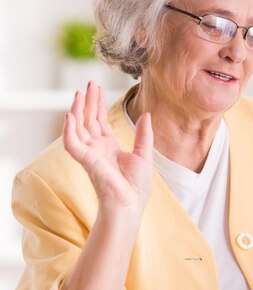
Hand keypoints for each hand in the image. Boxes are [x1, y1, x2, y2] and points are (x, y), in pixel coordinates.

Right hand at [63, 82, 152, 212]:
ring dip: (77, 110)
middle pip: (88, 120)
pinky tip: (70, 115)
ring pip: (78, 128)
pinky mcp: (86, 161)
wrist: (131, 204)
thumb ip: (144, 135)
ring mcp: (90, 154)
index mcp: (108, 147)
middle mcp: (96, 148)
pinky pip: (72, 143)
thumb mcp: (144, 155)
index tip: (97, 88)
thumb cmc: (136, 187)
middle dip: (88, 102)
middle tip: (89, 84)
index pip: (99, 121)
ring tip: (79, 94)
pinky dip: (69, 130)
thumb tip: (146, 115)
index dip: (97, 104)